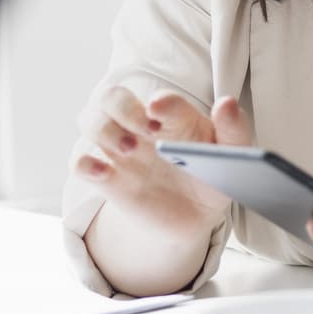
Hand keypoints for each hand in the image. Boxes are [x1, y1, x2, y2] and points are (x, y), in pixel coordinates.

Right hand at [74, 86, 238, 257]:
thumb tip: (227, 104)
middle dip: (123, 107)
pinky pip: (78, 162)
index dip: (161, 101)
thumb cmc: (212, 175)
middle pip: (112, 96)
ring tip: (129, 149)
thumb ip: (233, 129)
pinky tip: (104, 174)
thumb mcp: (231, 155)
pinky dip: (84, 163)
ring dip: (102, 129)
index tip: (161, 110)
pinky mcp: (106, 178)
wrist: (195, 217)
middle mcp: (140, 126)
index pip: (160, 98)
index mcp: (172, 115)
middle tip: (146, 130)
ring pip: (89, 119)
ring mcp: (119, 150)